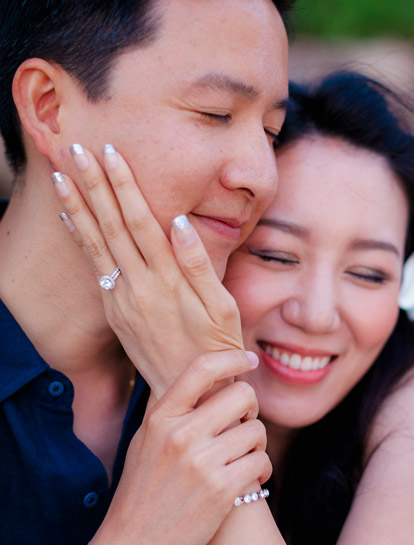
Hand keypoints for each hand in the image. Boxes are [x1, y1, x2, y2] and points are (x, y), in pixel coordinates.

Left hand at [52, 145, 243, 395]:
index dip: (125, 185)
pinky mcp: (115, 312)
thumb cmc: (217, 347)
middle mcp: (139, 287)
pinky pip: (94, 268)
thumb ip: (200, 263)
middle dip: (93, 185)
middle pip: (111, 226)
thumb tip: (179, 222)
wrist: (192, 395)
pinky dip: (80, 239)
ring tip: (60, 175)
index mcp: (168, 280)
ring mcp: (122, 301)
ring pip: (94, 245)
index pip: (140, 221)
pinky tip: (71, 218)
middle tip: (76, 149)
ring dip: (76, 206)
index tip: (112, 153)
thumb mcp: (223, 307)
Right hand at [89, 350, 269, 544]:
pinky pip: (262, 461)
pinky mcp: (222, 490)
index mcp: (160, 419)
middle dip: (251, 409)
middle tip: (244, 425)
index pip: (202, 369)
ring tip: (245, 457)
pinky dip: (263, 470)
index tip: (249, 360)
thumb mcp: (144, 442)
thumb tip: (203, 375)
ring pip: (257, 430)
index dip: (233, 357)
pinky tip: (251, 478)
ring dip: (258, 444)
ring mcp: (202, 463)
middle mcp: (181, 435)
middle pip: (242, 395)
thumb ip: (171, 410)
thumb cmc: (141, 492)